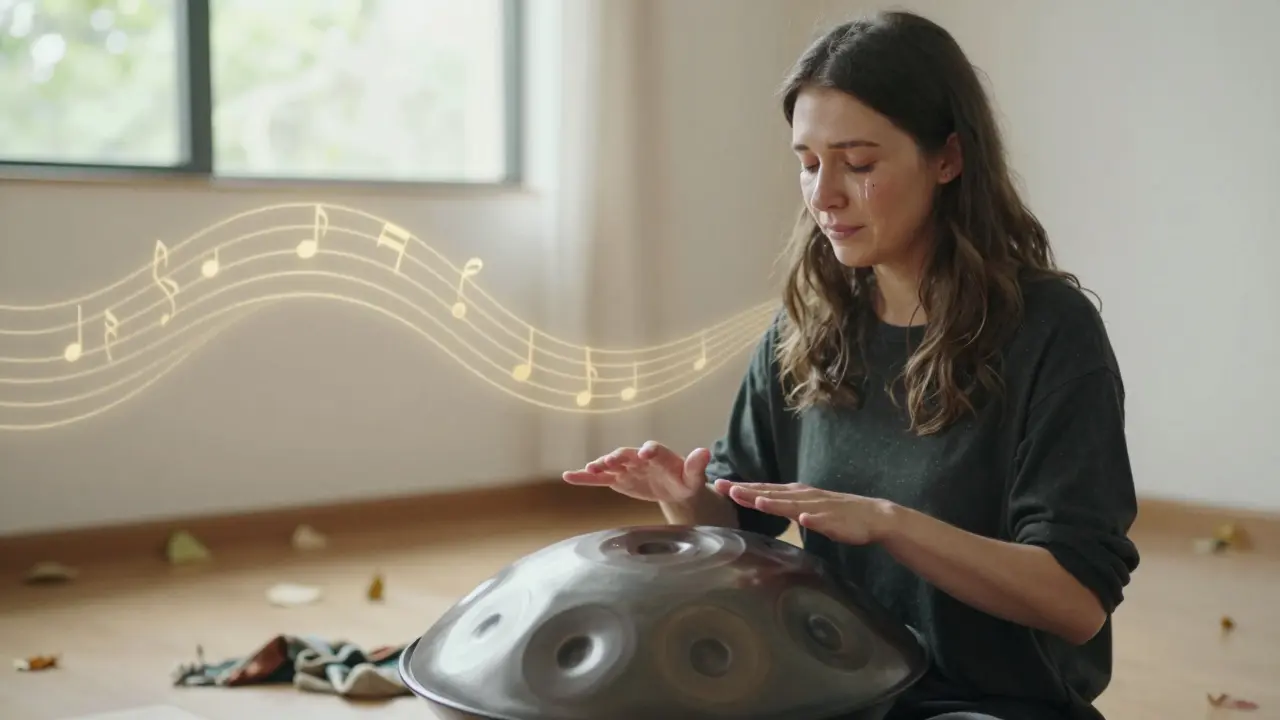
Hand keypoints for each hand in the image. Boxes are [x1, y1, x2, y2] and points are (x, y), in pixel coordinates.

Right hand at [562, 441, 710, 503]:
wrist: (673, 488)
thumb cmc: (684, 480)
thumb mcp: (693, 476)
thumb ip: (696, 465)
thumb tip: (705, 451)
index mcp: (659, 454)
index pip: (654, 449)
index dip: (650, 450)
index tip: (646, 453)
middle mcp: (639, 457)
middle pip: (627, 454)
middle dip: (619, 457)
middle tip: (610, 460)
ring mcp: (626, 467)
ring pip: (610, 465)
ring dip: (599, 465)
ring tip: (589, 469)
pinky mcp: (617, 479)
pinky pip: (599, 479)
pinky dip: (584, 477)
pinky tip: (569, 476)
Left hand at [713, 480, 897, 545]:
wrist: (872, 516)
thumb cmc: (836, 514)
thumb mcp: (804, 508)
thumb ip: (784, 505)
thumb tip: (760, 502)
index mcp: (796, 494)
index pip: (764, 489)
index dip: (742, 487)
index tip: (719, 485)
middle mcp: (804, 496)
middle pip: (772, 493)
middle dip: (748, 491)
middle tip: (725, 488)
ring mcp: (819, 507)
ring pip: (794, 505)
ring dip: (776, 503)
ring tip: (757, 501)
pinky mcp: (835, 520)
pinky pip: (822, 520)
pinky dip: (812, 518)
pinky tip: (803, 519)